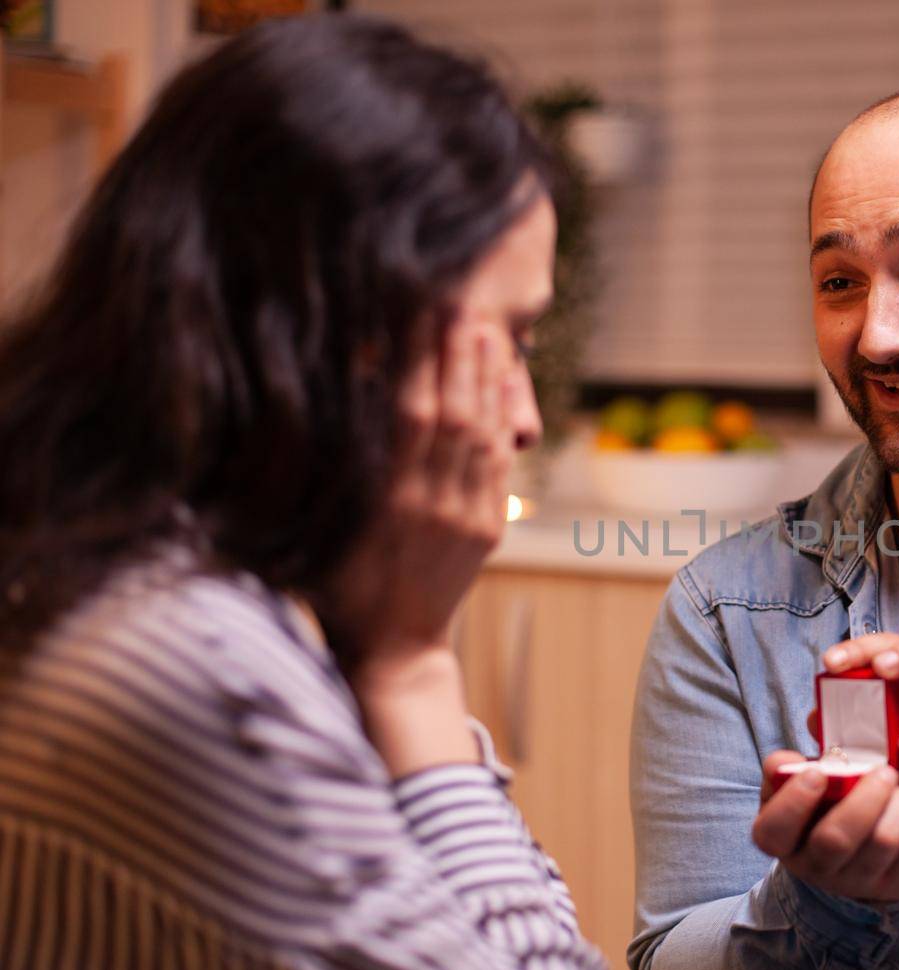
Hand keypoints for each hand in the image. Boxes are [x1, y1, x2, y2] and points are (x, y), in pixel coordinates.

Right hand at [312, 311, 524, 774]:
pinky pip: (500, 466)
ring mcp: (467, 517)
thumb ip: (329, 477)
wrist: (393, 650)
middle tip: (463, 306)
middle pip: (454, 416)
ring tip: (487, 332)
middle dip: (459, 358)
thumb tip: (313, 406)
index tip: (421, 318)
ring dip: (486, 382)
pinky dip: (501, 423)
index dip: (419, 363)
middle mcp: (432, 505)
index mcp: (388, 502)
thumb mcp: (321, 532)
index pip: (410, 416)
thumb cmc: (337, 587)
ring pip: (483, 437)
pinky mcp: (489, 528)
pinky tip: (499, 388)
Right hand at [752, 751, 898, 904]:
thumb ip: (785, 770)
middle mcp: (816, 867)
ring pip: (884, 842)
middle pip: (836, 839)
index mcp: (783, 841)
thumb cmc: (821, 809)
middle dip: (864, 798)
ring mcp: (858, 882)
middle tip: (883, 772)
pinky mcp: (898, 885)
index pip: (774, 831)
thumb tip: (786, 762)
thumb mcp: (795, 790)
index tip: (817, 773)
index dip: (795, 801)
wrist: (853, 854)